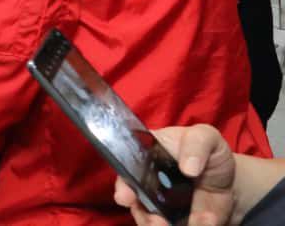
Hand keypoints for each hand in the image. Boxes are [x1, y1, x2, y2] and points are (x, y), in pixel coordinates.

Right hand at [113, 125, 234, 225]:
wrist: (231, 183)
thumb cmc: (210, 153)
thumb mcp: (206, 137)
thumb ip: (196, 144)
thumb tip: (188, 168)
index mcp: (145, 155)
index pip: (126, 168)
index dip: (123, 184)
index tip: (126, 197)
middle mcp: (146, 182)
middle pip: (133, 200)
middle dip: (142, 213)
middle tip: (156, 220)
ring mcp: (158, 206)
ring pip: (149, 220)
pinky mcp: (174, 222)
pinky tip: (199, 223)